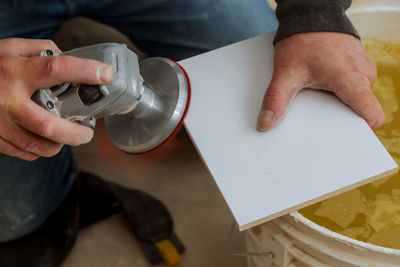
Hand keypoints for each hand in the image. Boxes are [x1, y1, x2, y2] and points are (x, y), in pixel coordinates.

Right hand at [0, 38, 113, 160]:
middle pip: (48, 125)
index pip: (55, 69)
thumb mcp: (9, 48)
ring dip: (59, 145)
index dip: (84, 71)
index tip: (105, 74)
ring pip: (36, 146)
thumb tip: (67, 58)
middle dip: (74, 133)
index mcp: (14, 72)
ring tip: (69, 137)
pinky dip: (39, 150)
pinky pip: (23, 153)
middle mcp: (6, 100)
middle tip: (88, 132)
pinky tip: (45, 141)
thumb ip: (40, 50)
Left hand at [257, 32, 383, 130]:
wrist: (311, 15)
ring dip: (338, 104)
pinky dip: (339, 92)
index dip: (361, 131)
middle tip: (318, 120)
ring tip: (318, 99)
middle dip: (340, 119)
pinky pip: (353, 87)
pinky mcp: (359, 66)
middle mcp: (364, 76)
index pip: (372, 115)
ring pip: (356, 99)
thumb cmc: (303, 41)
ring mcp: (364, 70)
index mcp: (352, 80)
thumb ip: (276, 100)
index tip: (343, 141)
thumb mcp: (286, 73)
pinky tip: (322, 88)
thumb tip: (265, 124)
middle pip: (359, 111)